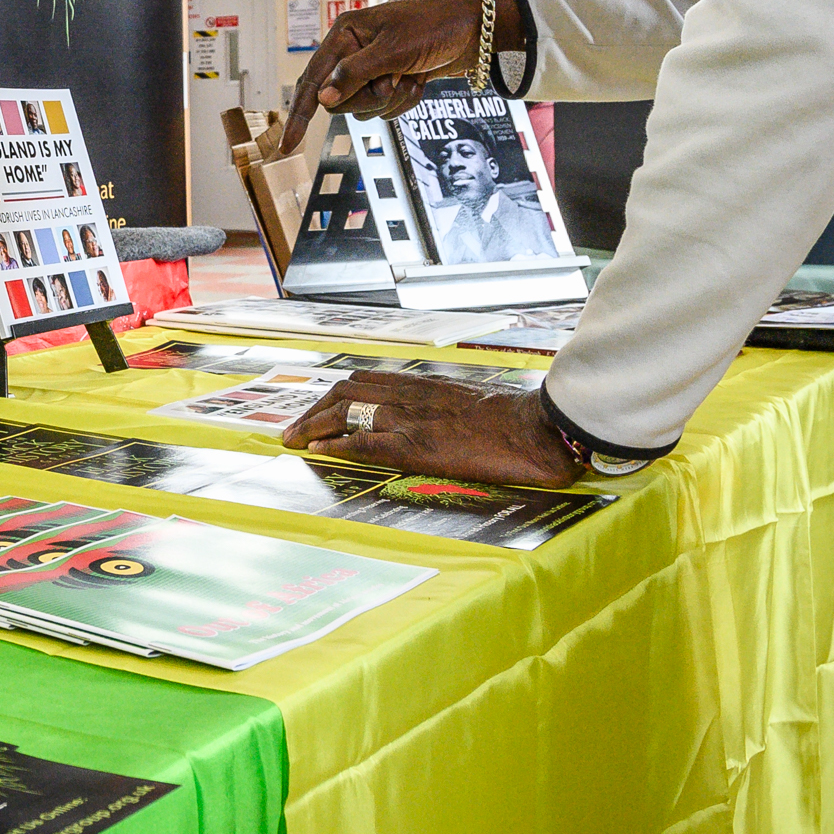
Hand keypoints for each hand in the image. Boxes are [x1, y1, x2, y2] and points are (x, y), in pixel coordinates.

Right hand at [278, 0, 489, 153]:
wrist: (473, 27)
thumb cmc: (433, 25)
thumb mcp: (393, 48)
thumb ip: (355, 73)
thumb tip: (323, 98)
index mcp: (345, 35)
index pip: (312, 81)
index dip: (299, 114)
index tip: (287, 146)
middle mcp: (352, 53)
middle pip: (339, 101)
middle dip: (368, 99)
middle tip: (392, 81)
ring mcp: (372, 70)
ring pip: (364, 109)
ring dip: (391, 100)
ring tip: (411, 75)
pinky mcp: (390, 82)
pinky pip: (386, 110)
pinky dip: (405, 100)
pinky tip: (419, 80)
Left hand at [278, 374, 579, 487]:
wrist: (541, 427)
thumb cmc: (519, 421)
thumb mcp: (476, 405)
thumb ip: (451, 408)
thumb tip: (442, 423)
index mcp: (426, 385)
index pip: (365, 381)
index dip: (333, 396)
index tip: (315, 412)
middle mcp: (413, 395)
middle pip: (346, 391)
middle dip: (313, 410)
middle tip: (291, 432)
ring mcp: (415, 419)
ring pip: (349, 411)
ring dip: (314, 426)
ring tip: (293, 442)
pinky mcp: (422, 445)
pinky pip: (370, 442)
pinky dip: (339, 446)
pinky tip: (319, 452)